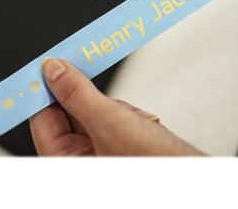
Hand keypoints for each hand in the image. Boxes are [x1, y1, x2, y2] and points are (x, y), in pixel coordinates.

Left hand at [29, 59, 203, 155]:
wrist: (196, 175)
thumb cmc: (158, 166)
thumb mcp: (111, 122)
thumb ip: (78, 93)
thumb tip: (54, 71)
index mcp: (63, 163)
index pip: (42, 117)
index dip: (46, 88)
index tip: (51, 63)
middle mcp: (77, 162)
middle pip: (68, 113)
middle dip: (90, 98)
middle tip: (102, 85)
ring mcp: (96, 156)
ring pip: (91, 114)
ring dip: (114, 108)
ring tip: (134, 120)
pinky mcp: (115, 149)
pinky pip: (110, 121)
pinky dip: (125, 115)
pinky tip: (141, 123)